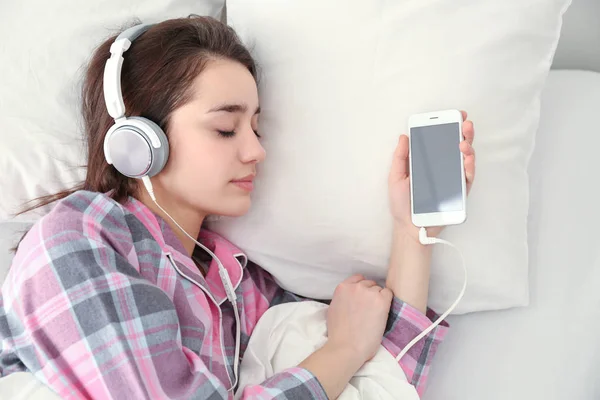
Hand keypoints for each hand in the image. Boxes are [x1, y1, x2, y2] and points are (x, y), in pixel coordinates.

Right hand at [326, 274, 393, 363]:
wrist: (346, 346)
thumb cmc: (338, 333)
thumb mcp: (333, 309)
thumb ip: (342, 298)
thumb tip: (350, 299)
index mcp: (342, 288)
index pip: (358, 279)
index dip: (362, 289)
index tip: (363, 298)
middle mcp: (356, 287)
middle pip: (370, 284)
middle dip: (370, 294)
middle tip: (370, 309)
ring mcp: (369, 293)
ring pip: (379, 290)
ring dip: (379, 299)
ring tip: (376, 314)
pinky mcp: (381, 301)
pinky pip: (389, 294)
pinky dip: (388, 302)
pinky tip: (383, 313)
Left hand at [388, 110, 475, 239]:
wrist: (409, 226)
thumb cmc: (401, 203)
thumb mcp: (395, 177)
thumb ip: (400, 157)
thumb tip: (404, 135)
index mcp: (428, 162)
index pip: (441, 141)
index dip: (449, 127)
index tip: (455, 115)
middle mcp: (443, 168)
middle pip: (457, 147)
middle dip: (463, 133)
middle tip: (465, 123)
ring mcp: (453, 180)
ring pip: (465, 160)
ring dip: (467, 148)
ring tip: (463, 141)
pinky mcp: (459, 193)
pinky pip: (468, 178)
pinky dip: (469, 167)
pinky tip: (467, 159)